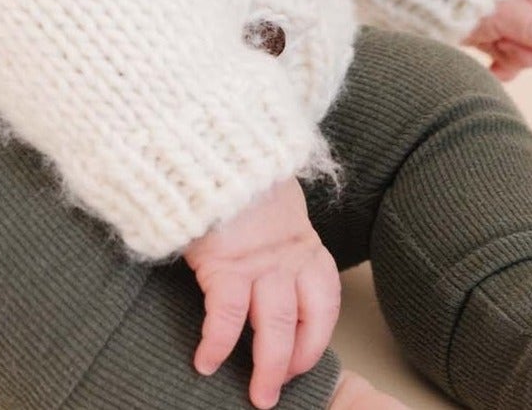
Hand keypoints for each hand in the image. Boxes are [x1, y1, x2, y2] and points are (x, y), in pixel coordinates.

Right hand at [179, 174, 341, 409]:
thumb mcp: (273, 203)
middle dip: (291, 366)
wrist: (214, 146)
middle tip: (274, 394)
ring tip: (256, 395)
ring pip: (273, 327)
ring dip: (265, 368)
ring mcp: (259, 262)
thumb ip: (278, 235)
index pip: (325, 303)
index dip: (316, 339)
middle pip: (301, 324)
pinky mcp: (225, 262)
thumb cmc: (239, 176)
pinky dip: (217, 344)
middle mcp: (289, 258)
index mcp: (305, 244)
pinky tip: (205, 362)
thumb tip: (271, 263)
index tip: (300, 362)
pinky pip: (226, 317)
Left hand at [461, 0, 531, 81]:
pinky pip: (507, 56)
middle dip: (531, 48)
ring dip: (512, 56)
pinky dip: (501, 66)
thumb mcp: (501, 7)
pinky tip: (489, 71)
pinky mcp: (488, 30)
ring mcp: (506, 15)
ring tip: (488, 48)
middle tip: (502, 42)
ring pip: (528, 50)